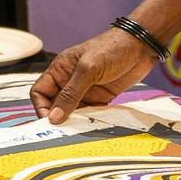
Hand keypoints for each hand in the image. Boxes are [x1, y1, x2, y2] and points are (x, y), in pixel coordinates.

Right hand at [29, 27, 157, 123]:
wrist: (141, 46)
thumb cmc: (112, 48)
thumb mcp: (88, 69)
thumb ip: (70, 93)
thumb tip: (54, 116)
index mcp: (60, 69)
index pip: (39, 92)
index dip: (40, 107)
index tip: (49, 121)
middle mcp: (69, 81)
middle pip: (54, 105)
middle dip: (56, 118)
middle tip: (62, 133)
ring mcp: (84, 90)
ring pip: (71, 112)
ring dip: (73, 122)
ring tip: (76, 133)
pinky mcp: (99, 98)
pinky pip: (88, 114)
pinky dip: (87, 122)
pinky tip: (90, 128)